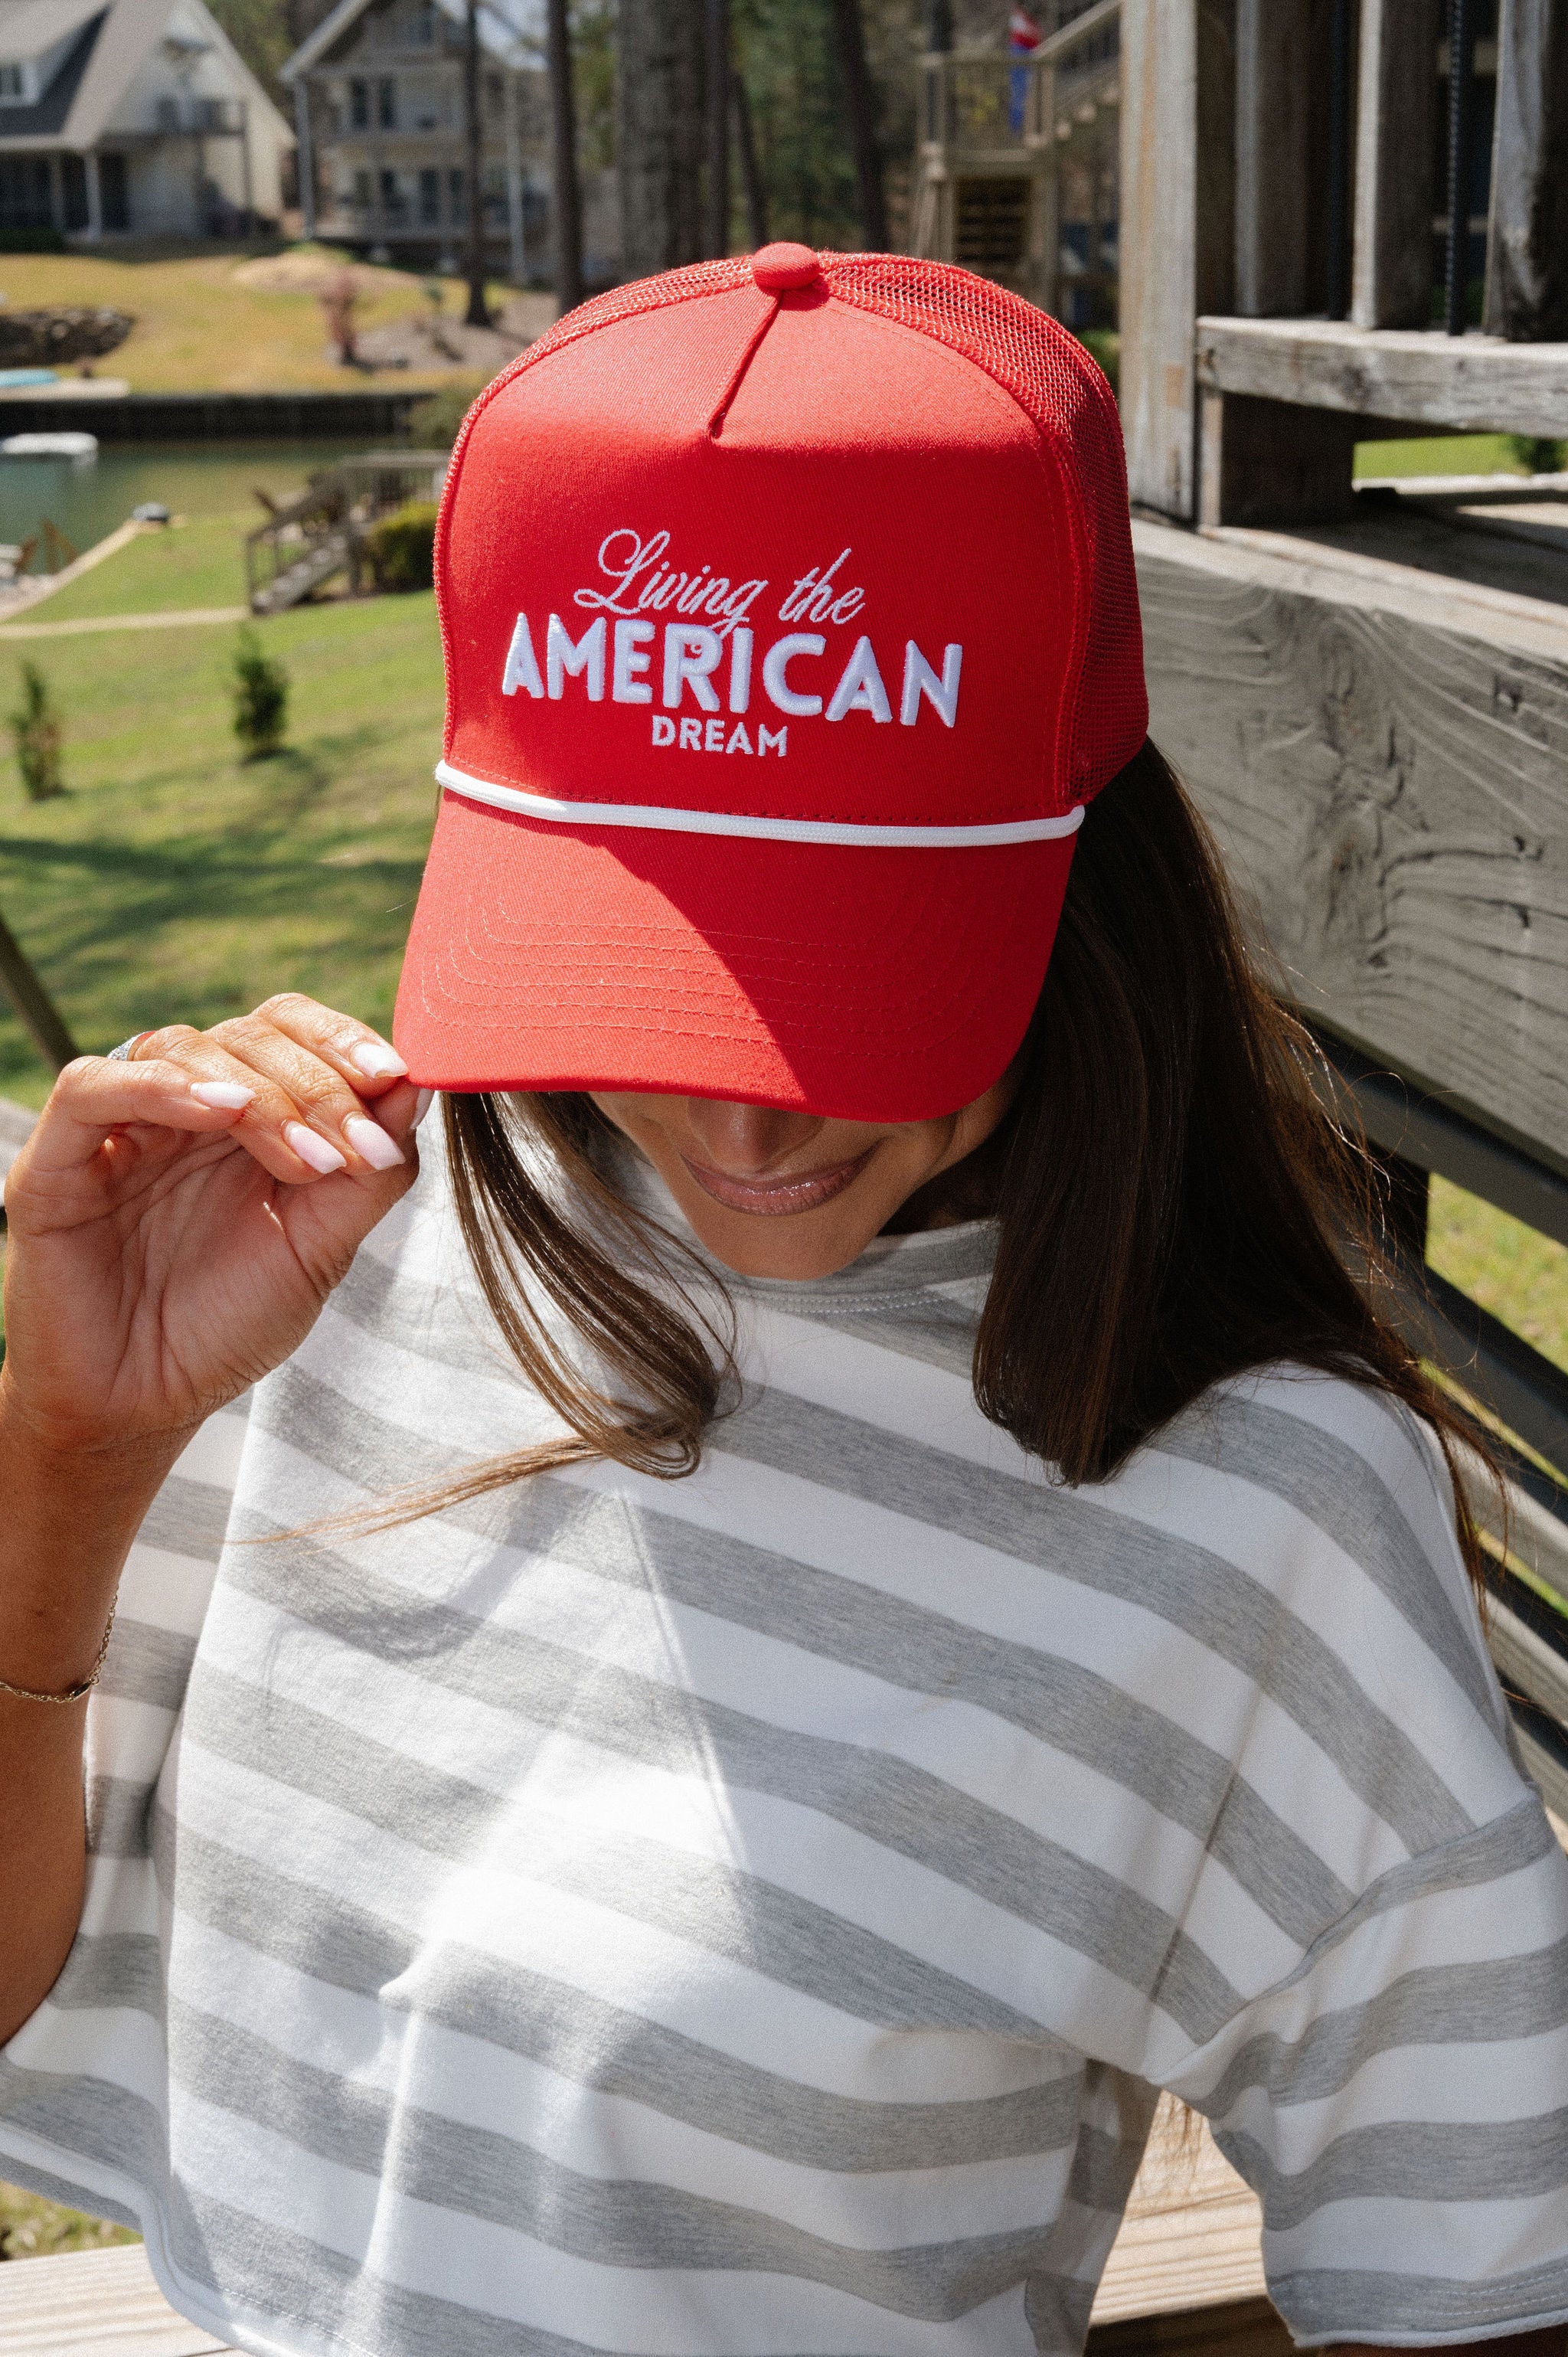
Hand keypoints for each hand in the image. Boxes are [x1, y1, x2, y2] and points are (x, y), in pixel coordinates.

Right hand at [1, 995, 424, 1457]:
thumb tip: (422, 1086)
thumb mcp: (321, 1249)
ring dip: (260, 1093)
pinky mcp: (57, 1158)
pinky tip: (220, 1112)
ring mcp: (122, 1126)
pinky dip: (162, 1087)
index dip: (343, 1040)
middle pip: (251, 1034)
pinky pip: (93, 1086)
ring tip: (304, 1158)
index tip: (394, 1077)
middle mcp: (188, 1106)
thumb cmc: (231, 1325)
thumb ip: (371, 1171)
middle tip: (350, 1148)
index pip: (293, 1030)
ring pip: (185, 1047)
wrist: (146, 1406)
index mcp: (250, 1116)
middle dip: (317, 1084)